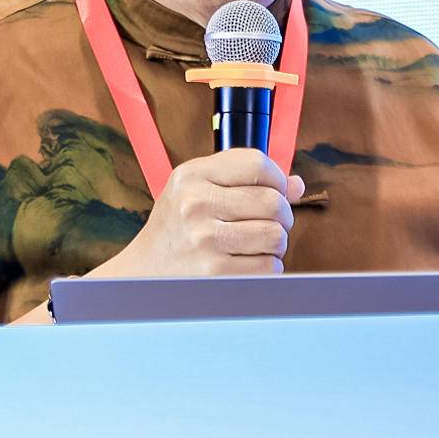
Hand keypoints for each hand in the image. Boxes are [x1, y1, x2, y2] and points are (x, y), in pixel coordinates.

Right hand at [90, 149, 303, 278]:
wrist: (143, 273)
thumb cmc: (176, 229)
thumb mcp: (196, 191)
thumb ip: (244, 181)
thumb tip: (296, 184)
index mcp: (191, 176)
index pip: (257, 164)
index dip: (277, 179)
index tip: (276, 191)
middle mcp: (196, 204)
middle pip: (273, 202)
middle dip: (283, 215)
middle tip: (272, 223)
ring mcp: (205, 240)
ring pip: (276, 236)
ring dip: (276, 243)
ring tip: (258, 244)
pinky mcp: (215, 273)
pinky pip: (269, 267)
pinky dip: (268, 267)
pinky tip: (249, 263)